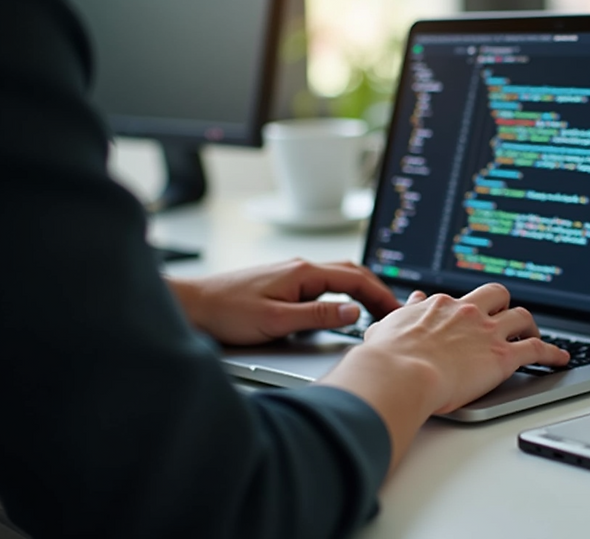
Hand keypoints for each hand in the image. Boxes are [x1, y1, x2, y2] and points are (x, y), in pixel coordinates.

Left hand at [166, 259, 400, 344]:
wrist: (193, 306)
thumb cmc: (227, 312)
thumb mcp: (277, 321)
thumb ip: (318, 317)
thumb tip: (353, 312)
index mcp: (303, 273)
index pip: (355, 279)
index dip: (381, 296)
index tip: (396, 312)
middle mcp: (300, 268)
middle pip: (351, 272)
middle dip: (377, 290)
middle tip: (394, 312)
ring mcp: (291, 274)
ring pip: (338, 276)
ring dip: (361, 290)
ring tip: (376, 310)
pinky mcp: (283, 283)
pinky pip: (324, 283)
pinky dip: (343, 292)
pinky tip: (344, 307)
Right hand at [319, 283, 568, 472]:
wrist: (399, 374)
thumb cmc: (387, 357)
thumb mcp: (389, 326)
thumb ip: (405, 312)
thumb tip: (412, 300)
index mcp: (441, 306)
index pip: (462, 299)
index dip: (470, 308)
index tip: (473, 316)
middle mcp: (467, 312)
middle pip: (498, 294)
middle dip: (505, 305)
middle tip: (507, 319)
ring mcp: (487, 332)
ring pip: (522, 317)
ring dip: (531, 326)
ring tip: (535, 337)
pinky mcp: (502, 357)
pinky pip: (537, 349)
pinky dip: (552, 353)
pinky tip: (559, 359)